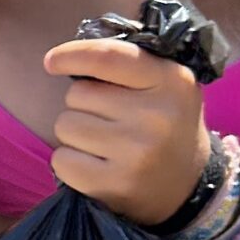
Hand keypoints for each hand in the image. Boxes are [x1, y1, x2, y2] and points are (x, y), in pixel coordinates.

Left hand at [44, 37, 208, 222]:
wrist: (188, 185)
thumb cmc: (164, 124)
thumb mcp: (165, 84)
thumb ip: (126, 62)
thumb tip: (67, 55)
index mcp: (171, 81)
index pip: (108, 57)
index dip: (72, 55)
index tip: (51, 61)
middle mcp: (156, 116)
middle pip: (78, 94)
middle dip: (83, 105)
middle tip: (110, 121)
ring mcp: (136, 153)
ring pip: (65, 125)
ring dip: (74, 134)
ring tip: (104, 144)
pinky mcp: (114, 184)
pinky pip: (61, 159)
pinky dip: (69, 162)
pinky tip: (95, 165)